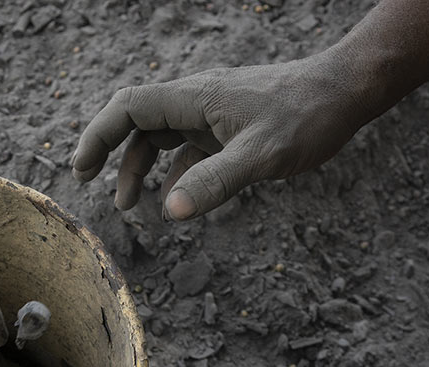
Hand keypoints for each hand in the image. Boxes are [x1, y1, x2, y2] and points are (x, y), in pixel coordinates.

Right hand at [71, 54, 367, 219]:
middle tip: (86, 180)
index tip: (82, 169)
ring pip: (160, 135)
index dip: (98, 135)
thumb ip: (213, 184)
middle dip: (108, 149)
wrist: (346, 93)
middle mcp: (197, 100)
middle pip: (136, 119)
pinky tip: (177, 198)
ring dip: (139, 165)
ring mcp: (212, 113)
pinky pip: (188, 147)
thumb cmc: (307, 118)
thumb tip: (169, 212)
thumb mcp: (260, 156)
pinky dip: (174, 171)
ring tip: (128, 204)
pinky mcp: (229, 126)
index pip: (129, 108)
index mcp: (194, 98)